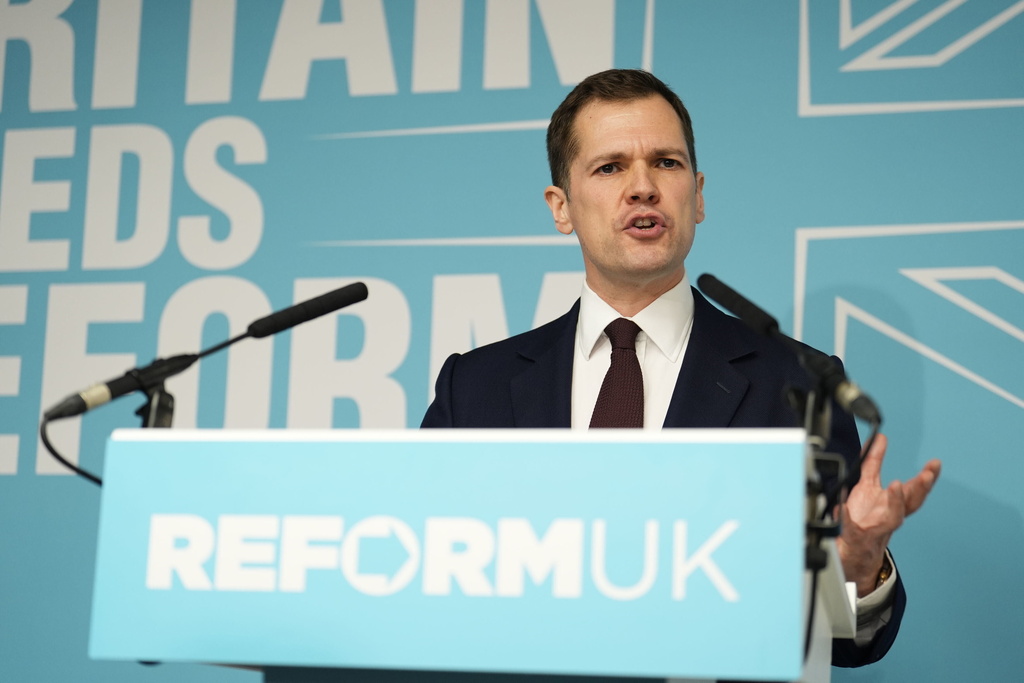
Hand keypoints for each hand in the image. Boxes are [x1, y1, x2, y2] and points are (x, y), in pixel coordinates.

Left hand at [836, 433, 940, 596]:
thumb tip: (881, 438)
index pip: (915, 490)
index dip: (927, 477)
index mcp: (893, 504)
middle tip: (927, 475)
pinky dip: (846, 517)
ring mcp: (875, 529)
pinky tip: (842, 506)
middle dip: (921, 488)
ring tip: (895, 485)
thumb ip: (873, 461)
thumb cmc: (864, 518)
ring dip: (896, 501)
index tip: (935, 464)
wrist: (853, 553)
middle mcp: (890, 517)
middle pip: (911, 503)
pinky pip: (851, 528)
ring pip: (892, 519)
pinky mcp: (856, 538)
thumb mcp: (867, 485)